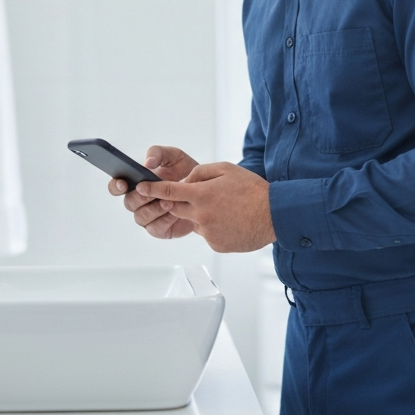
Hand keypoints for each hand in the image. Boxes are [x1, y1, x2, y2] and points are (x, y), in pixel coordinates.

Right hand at [110, 146, 199, 238]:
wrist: (204, 189)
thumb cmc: (185, 172)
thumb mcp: (173, 156)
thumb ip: (158, 153)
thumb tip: (147, 163)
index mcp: (136, 183)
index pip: (117, 186)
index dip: (116, 186)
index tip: (124, 183)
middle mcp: (138, 201)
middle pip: (129, 203)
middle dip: (140, 197)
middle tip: (153, 192)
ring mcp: (148, 216)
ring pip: (141, 217)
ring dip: (154, 209)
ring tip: (169, 201)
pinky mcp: (159, 229)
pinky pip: (155, 228)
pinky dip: (165, 220)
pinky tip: (175, 212)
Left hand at [136, 162, 274, 252]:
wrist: (274, 215)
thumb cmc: (252, 190)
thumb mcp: (226, 170)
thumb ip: (201, 173)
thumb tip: (186, 181)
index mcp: (201, 194)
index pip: (168, 191)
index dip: (151, 189)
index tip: (140, 188)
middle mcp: (201, 215)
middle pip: (176, 208)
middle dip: (180, 202)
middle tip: (199, 197)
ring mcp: (208, 232)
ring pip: (193, 222)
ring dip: (201, 215)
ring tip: (225, 209)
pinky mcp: (216, 245)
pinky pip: (207, 234)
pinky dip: (214, 228)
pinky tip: (231, 221)